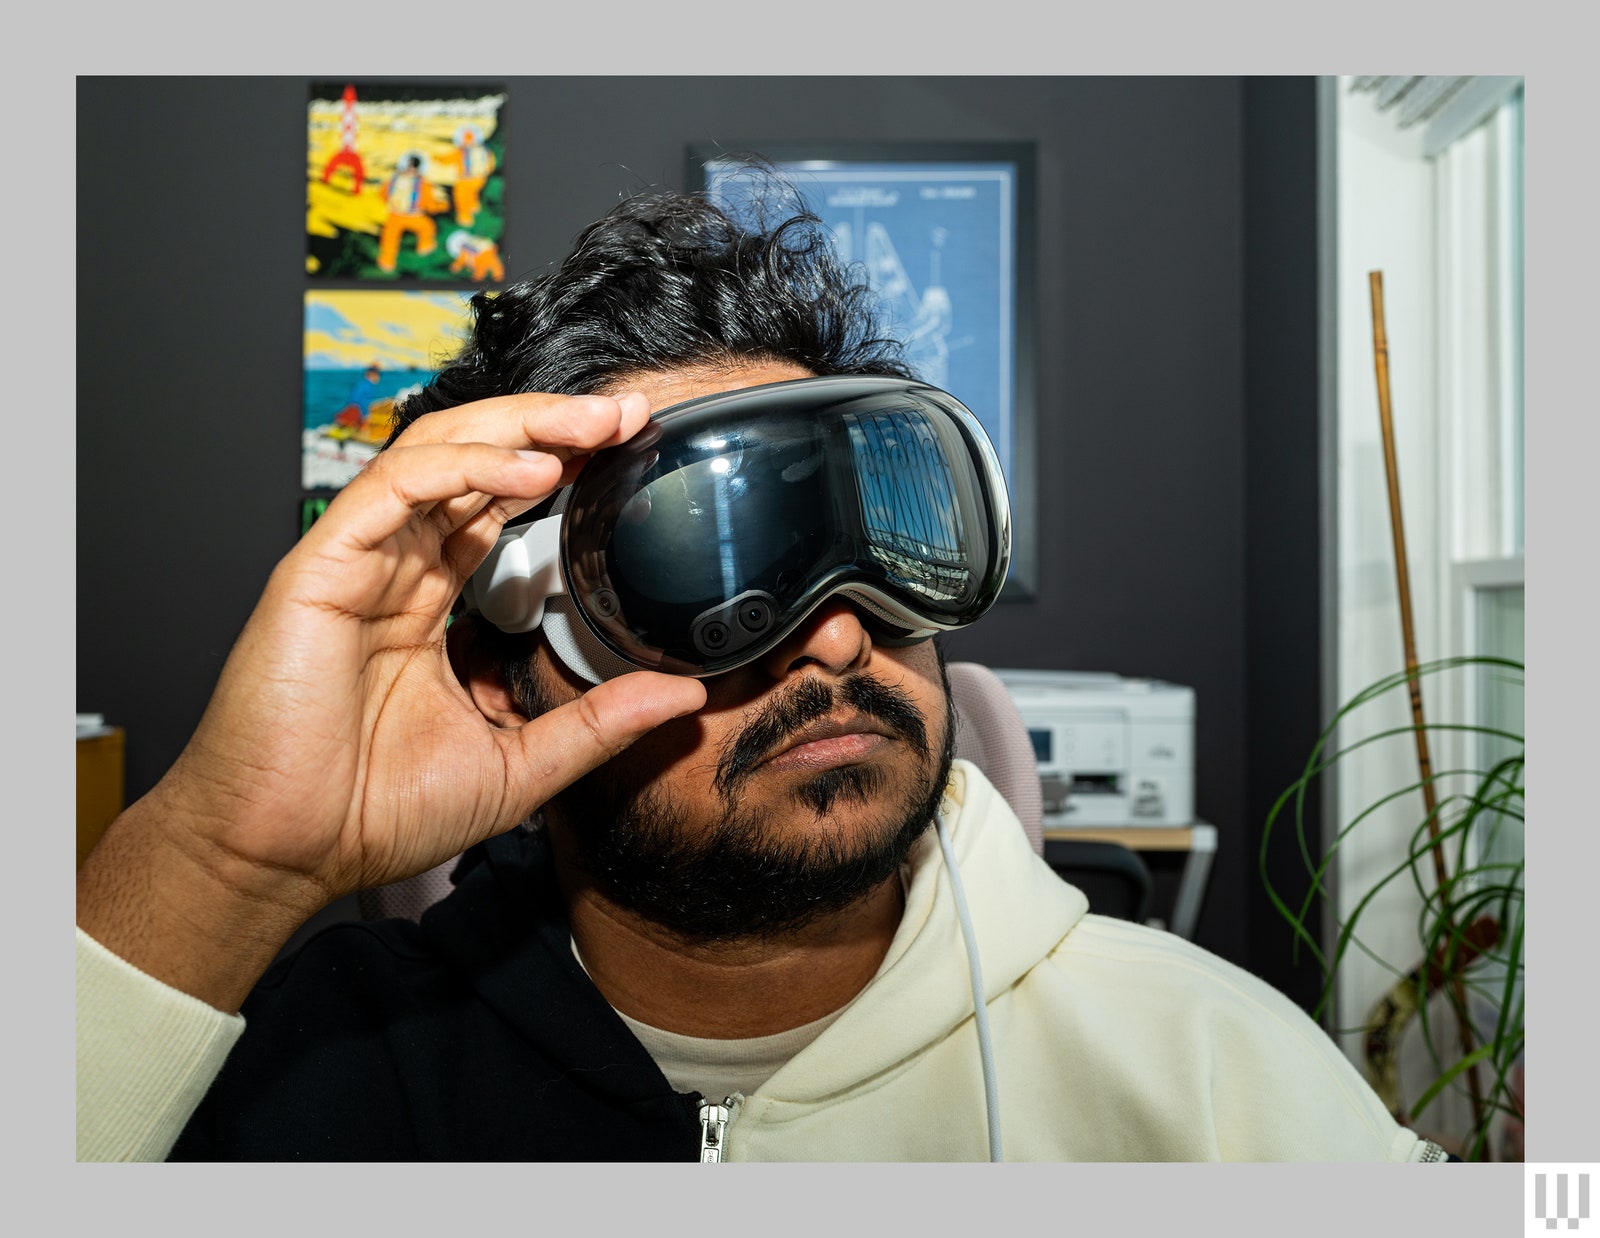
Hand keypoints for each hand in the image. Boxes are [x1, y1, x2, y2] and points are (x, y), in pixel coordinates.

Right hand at [78, 390, 706, 1008]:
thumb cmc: (377, 814)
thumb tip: (684, 697)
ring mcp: (358, 563)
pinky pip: (394, 489)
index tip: (627, 450)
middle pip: (473, 462)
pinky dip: (464, 469)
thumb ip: (600, 723)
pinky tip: (529, 472)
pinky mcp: (322, 568)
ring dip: (517, 429)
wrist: (287, 855)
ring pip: (435, 454)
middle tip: (624, 415)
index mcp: (429, 603)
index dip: (559, 467)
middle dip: (550, 427)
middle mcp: (394, 570)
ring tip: (591, 426)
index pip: (497, 506)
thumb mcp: (520, 764)